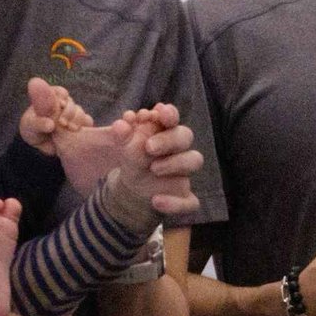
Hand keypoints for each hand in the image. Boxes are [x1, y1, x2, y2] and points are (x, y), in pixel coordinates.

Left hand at [18, 77, 92, 153]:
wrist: (42, 146)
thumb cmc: (33, 131)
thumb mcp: (31, 126)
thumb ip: (39, 123)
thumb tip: (51, 124)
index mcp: (50, 97)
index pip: (59, 92)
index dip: (61, 97)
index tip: (60, 104)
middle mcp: (63, 103)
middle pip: (71, 103)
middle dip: (69, 112)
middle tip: (63, 122)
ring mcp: (72, 113)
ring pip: (80, 112)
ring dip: (76, 119)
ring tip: (70, 128)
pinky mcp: (81, 124)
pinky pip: (87, 121)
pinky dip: (84, 125)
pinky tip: (76, 131)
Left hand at [106, 103, 201, 218]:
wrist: (134, 191)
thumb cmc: (135, 161)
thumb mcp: (124, 148)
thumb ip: (122, 136)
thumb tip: (121, 124)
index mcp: (164, 133)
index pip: (172, 120)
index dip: (170, 115)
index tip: (160, 112)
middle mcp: (178, 150)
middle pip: (185, 136)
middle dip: (169, 139)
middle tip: (149, 147)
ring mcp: (184, 174)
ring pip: (194, 160)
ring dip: (176, 163)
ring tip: (153, 169)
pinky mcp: (185, 198)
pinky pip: (190, 202)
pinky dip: (174, 203)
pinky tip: (155, 201)